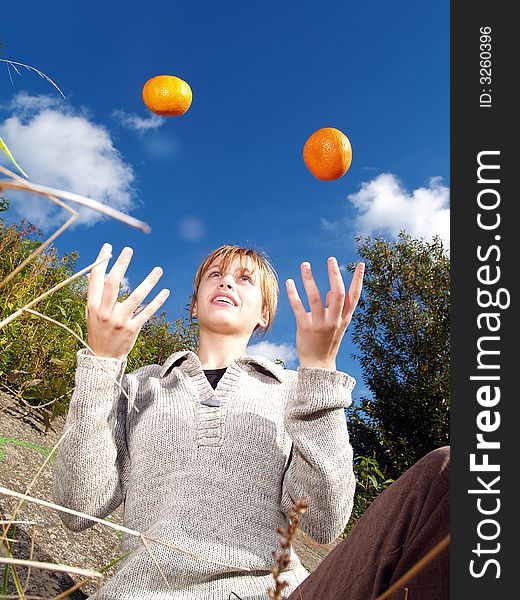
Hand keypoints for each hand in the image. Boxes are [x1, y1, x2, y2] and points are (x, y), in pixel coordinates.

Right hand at [86, 243, 169, 358]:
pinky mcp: (132, 329)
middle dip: (120, 265)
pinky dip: (157, 301)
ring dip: (148, 282)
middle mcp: (105, 312)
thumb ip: (94, 295)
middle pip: (113, 284)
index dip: (101, 262)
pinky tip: (165, 291)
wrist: (103, 357)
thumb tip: (94, 273)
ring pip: (136, 297)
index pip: (96, 279)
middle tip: (128, 250)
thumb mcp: (91, 313)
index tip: (108, 247)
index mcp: (93, 306)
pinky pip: (147, 312)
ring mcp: (120, 321)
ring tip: (158, 269)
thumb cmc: (98, 331)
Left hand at [286, 257, 363, 369]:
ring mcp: (320, 324)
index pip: (355, 296)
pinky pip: (298, 307)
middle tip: (331, 259)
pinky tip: (290, 282)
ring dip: (309, 279)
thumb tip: (332, 290)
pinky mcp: (304, 328)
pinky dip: (293, 293)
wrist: (318, 365)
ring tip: (305, 265)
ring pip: (315, 298)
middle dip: (335, 275)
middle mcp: (334, 320)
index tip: (361, 264)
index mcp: (344, 318)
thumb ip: (335, 308)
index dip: (359, 280)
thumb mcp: (337, 326)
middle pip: (338, 294)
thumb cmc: (327, 342)